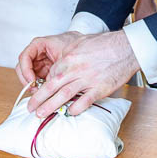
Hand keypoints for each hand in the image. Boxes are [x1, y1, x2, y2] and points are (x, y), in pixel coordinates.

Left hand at [17, 30, 139, 118]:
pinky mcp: (99, 88)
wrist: (126, 48)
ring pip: (63, 96)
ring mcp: (87, 80)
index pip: (51, 74)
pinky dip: (75, 109)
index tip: (38, 93)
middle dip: (39, 99)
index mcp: (69, 58)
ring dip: (50, 107)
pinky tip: (69, 114)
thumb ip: (68, 55)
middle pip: (51, 86)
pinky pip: (84, 102)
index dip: (42, 86)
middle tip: (30, 108)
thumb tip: (59, 67)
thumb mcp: (80, 43)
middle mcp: (75, 69)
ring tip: (41, 114)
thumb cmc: (104, 44)